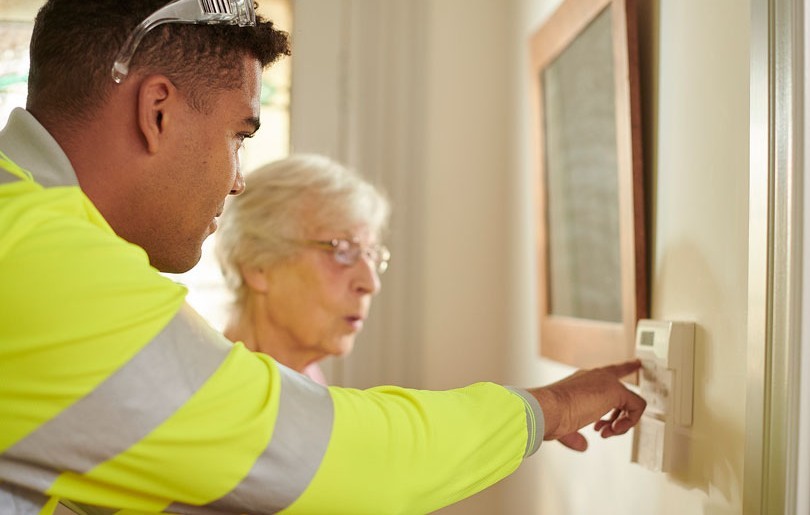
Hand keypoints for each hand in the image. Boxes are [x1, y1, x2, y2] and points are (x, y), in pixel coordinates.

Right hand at [528, 360, 644, 451]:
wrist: (546, 409)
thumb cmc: (549, 414)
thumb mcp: (565, 426)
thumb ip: (576, 435)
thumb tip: (583, 445)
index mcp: (582, 380)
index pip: (608, 372)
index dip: (625, 368)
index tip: (637, 363)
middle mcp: (595, 376)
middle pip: (622, 383)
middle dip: (619, 413)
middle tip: (606, 429)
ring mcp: (606, 381)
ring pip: (630, 400)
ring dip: (621, 422)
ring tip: (605, 432)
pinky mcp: (615, 390)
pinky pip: (637, 407)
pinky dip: (628, 423)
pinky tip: (612, 430)